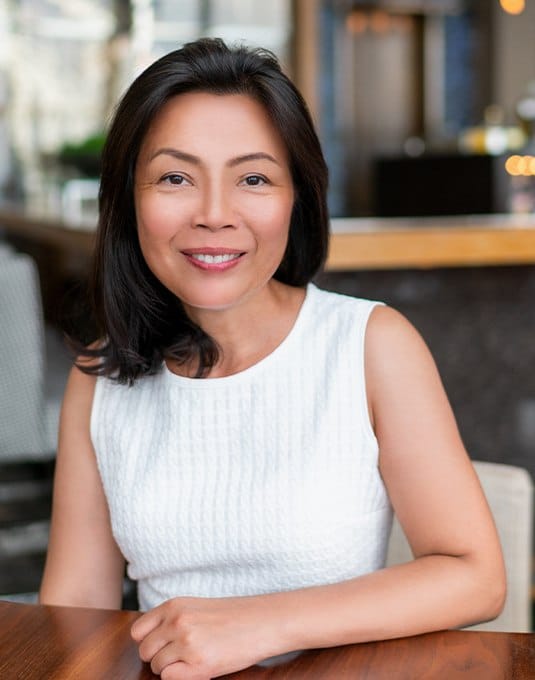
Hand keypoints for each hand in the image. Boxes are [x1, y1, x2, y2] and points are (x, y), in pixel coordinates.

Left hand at [130, 595, 282, 678]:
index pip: (138, 631)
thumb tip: (147, 642)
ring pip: (157, 667)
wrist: (261, 621)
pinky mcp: (198, 664)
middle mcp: (177, 622)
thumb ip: (171, 620)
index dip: (148, 641)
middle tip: (179, 655)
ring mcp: (187, 643)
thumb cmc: (231, 616)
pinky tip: (198, 667)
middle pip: (145, 651)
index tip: (162, 645)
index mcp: (174, 605)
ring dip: (171, 668)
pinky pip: (169, 678)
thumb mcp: (195, 608)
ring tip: (193, 659)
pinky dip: (180, 677)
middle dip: (158, 657)